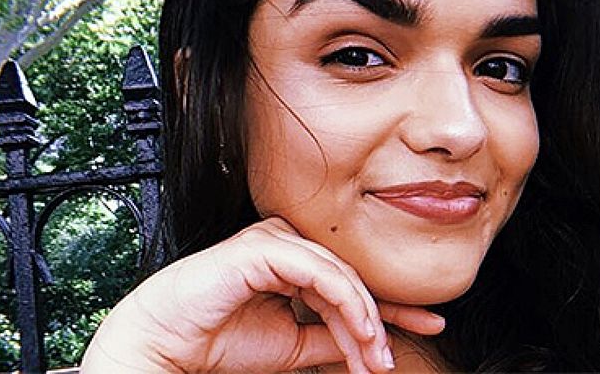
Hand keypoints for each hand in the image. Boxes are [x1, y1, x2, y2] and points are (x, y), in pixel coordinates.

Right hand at [81, 217, 444, 372]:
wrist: (167, 346)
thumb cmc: (220, 341)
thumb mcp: (293, 345)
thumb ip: (331, 337)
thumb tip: (373, 343)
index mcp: (294, 263)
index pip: (352, 282)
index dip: (393, 306)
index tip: (432, 323)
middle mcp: (288, 245)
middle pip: (350, 279)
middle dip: (378, 322)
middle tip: (390, 360)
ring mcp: (275, 240)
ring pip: (339, 276)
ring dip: (362, 319)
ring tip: (375, 356)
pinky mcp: (263, 246)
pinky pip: (318, 272)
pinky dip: (344, 302)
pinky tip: (360, 329)